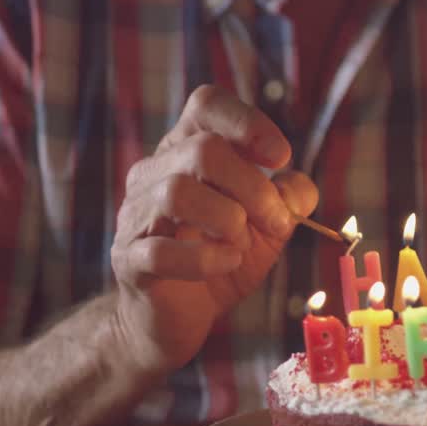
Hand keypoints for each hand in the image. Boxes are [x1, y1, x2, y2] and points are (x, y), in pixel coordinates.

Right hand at [110, 84, 318, 372]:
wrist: (177, 319)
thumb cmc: (222, 259)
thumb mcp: (268, 227)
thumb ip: (288, 200)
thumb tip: (297, 184)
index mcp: (187, 152)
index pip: (205, 105)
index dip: (247, 122)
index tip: (280, 157)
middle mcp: (155, 173)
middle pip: (202, 150)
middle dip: (253, 187)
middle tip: (274, 221)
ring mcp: (136, 215)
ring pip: (176, 191)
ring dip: (228, 218)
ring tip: (242, 242)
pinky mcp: (129, 260)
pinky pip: (161, 251)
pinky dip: (205, 258)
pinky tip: (226, 263)